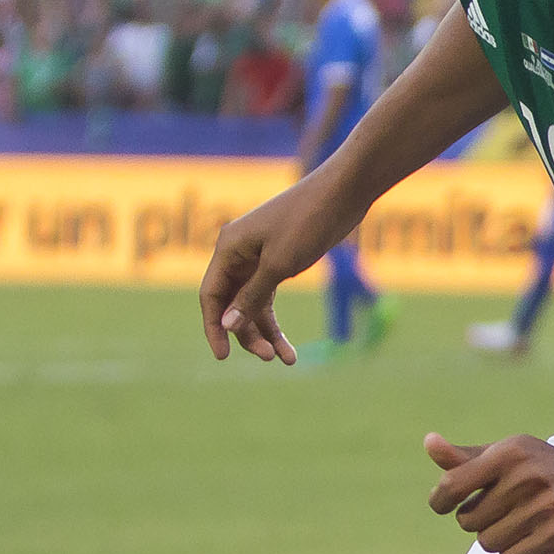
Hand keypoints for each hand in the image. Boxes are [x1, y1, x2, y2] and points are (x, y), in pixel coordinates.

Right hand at [199, 180, 353, 362]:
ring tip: (287, 359)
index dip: (214, 327)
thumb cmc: (308, 222)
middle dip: (246, 333)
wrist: (343, 194)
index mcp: (228, 248)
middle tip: (269, 357)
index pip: (210, 296)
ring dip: (265, 332)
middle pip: (231, 304)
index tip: (222, 357)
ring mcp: (257, 257)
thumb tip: (227, 325)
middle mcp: (238, 253)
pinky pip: (267, 296)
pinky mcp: (278, 260)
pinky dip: (276, 321)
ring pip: (251, 304)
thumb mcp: (279, 265)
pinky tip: (288, 345)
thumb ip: (251, 297)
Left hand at [426, 433, 553, 553]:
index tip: (444, 505)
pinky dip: (515, 553)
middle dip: (478, 520)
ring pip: (488, 543)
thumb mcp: (507, 455)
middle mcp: (527, 478)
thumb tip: (429, 442)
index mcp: (509, 454)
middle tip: (501, 511)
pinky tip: (533, 538)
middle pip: (468, 521)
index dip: (440, 500)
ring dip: (498, 538)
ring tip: (519, 523)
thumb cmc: (541, 468)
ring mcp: (545, 508)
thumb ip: (465, 458)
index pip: (452, 484)